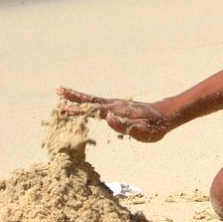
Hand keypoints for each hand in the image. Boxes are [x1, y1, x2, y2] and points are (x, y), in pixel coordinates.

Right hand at [56, 86, 170, 142]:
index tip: (66, 108)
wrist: (165, 116)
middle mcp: (115, 105)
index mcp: (118, 111)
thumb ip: (127, 126)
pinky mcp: (117, 108)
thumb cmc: (155, 126)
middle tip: (57, 90)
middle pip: (90, 99)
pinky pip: (98, 105)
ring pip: (92, 100)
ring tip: (62, 93)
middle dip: (73, 96)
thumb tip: (108, 119)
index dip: (80, 109)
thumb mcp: (144, 131)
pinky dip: (86, 103)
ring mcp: (115, 105)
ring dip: (77, 97)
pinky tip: (80, 105)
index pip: (95, 109)